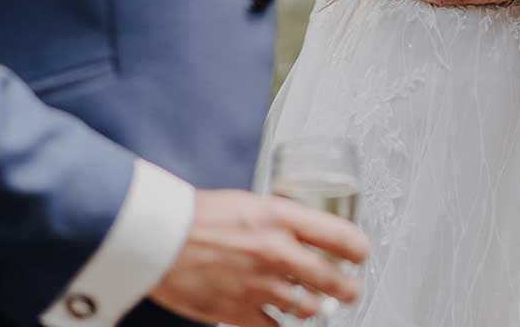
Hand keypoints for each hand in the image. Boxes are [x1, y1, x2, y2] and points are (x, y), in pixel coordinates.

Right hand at [149, 189, 367, 326]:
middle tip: (350, 291)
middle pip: (330, 279)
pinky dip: (281, 325)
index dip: (358, 248)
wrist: (157, 238)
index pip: (339, 235)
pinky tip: (283, 321)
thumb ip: (279, 220)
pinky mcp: (237, 310)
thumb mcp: (251, 204)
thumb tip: (301, 233)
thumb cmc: (199, 216)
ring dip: (314, 308)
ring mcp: (258, 285)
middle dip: (347, 289)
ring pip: (306, 307)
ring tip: (317, 307)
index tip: (362, 254)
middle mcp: (275, 252)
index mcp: (281, 218)